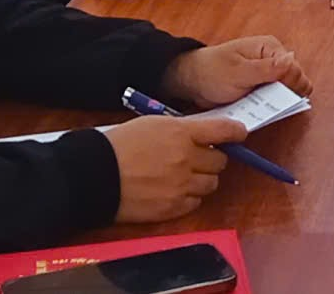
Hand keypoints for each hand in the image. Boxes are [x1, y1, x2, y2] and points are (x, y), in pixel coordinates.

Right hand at [103, 114, 242, 223]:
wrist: (95, 175)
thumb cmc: (119, 146)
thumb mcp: (152, 124)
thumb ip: (181, 129)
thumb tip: (203, 134)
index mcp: (181, 133)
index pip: (224, 130)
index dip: (236, 132)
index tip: (239, 134)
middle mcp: (186, 159)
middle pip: (220, 160)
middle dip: (213, 158)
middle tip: (199, 158)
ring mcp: (181, 185)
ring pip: (211, 183)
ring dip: (202, 179)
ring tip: (183, 176)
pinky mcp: (173, 207)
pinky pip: (196, 203)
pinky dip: (189, 197)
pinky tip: (174, 191)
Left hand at [163, 35, 311, 105]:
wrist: (192, 81)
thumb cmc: (211, 70)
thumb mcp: (238, 72)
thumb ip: (266, 68)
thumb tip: (291, 60)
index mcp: (270, 48)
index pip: (294, 69)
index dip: (290, 86)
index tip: (277, 98)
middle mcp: (273, 60)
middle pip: (293, 81)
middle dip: (283, 96)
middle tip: (266, 104)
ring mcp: (268, 76)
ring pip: (284, 94)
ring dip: (275, 104)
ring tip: (260, 108)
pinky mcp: (261, 89)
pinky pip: (272, 101)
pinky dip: (267, 108)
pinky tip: (257, 112)